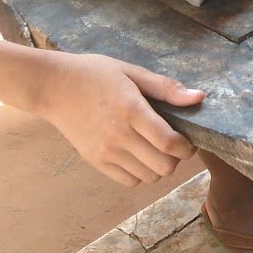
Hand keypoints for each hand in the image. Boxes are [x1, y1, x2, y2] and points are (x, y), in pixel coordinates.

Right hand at [37, 54, 203, 186]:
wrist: (53, 87)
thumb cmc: (95, 74)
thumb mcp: (132, 72)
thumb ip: (166, 88)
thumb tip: (199, 97)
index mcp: (132, 111)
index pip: (169, 143)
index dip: (188, 147)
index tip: (190, 142)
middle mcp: (119, 136)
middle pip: (163, 166)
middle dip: (176, 158)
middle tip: (174, 144)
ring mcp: (105, 152)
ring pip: (148, 177)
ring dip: (158, 167)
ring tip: (155, 149)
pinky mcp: (94, 161)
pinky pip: (128, 181)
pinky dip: (139, 173)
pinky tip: (138, 155)